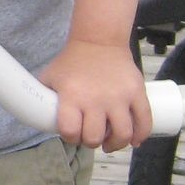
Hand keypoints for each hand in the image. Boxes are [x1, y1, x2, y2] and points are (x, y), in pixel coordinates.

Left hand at [37, 39, 151, 152]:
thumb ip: (44, 100)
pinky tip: (134, 140)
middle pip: (95, 137)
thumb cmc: (72, 62)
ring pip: (122, 134)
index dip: (70, 137)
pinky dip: (141, 135)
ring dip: (115, 144)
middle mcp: (96, 98)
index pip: (70, 130)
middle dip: (91, 141)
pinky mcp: (137, 92)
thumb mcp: (50, 78)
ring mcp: (119, 96)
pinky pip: (144, 121)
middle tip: (91, 135)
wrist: (98, 40)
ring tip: (110, 142)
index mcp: (72, 95)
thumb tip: (40, 121)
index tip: (72, 133)